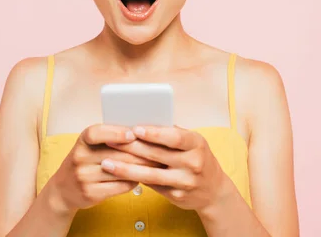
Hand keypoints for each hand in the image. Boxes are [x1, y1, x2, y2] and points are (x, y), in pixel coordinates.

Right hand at [48, 124, 162, 215]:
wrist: (63, 190)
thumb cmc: (85, 162)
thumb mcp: (89, 146)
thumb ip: (109, 139)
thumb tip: (140, 133)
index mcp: (82, 141)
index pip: (95, 133)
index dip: (115, 132)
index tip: (132, 134)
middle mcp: (79, 157)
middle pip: (114, 153)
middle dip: (139, 152)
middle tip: (158, 151)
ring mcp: (83, 177)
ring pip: (118, 171)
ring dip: (139, 168)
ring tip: (155, 165)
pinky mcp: (90, 193)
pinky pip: (118, 186)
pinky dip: (132, 182)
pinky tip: (141, 178)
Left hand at [102, 126, 231, 212]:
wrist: (214, 190)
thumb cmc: (197, 158)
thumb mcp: (193, 142)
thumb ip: (172, 133)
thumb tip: (142, 123)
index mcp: (197, 144)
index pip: (174, 137)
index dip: (154, 133)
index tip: (134, 129)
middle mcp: (193, 163)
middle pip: (157, 155)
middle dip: (131, 148)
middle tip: (110, 142)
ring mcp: (185, 182)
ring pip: (150, 175)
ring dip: (126, 169)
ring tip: (107, 163)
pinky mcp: (177, 196)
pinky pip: (152, 186)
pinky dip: (134, 179)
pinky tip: (119, 175)